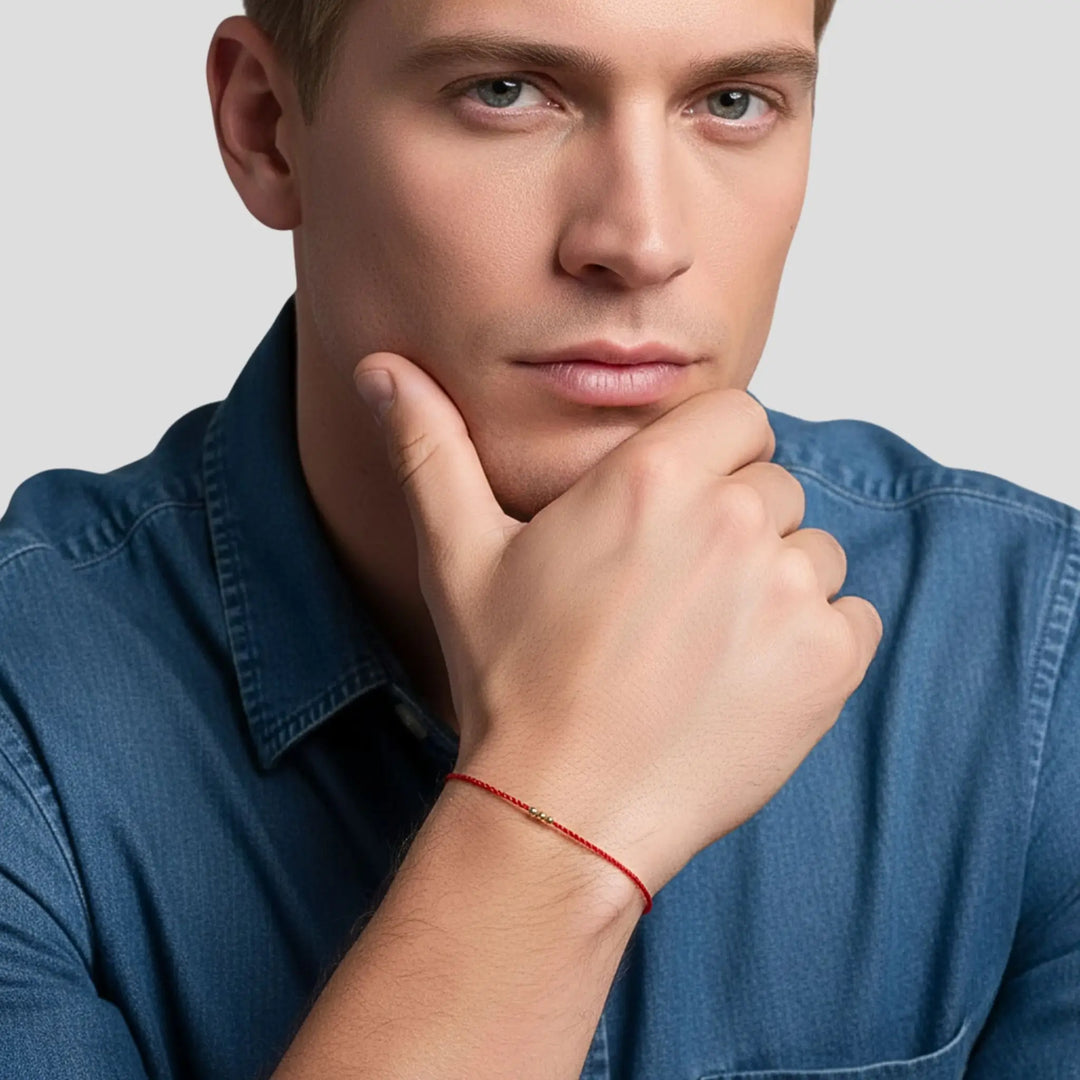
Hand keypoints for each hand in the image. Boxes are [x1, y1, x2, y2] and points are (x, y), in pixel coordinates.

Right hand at [353, 355, 882, 898]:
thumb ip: (430, 448)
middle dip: (738, 523)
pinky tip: (745, 677)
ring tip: (704, 641)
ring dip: (776, 584)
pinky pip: (853, 617)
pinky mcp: (827, 663)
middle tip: (675, 593)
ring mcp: (788, 592)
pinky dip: (815, 641)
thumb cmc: (512, 680)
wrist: (562, 808)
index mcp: (654, 476)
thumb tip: (381, 368)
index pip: (740, 416)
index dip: (714, 456)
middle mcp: (732, 519)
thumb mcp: (458, 554)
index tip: (679, 507)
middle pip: (775, 485)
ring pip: (815, 552)